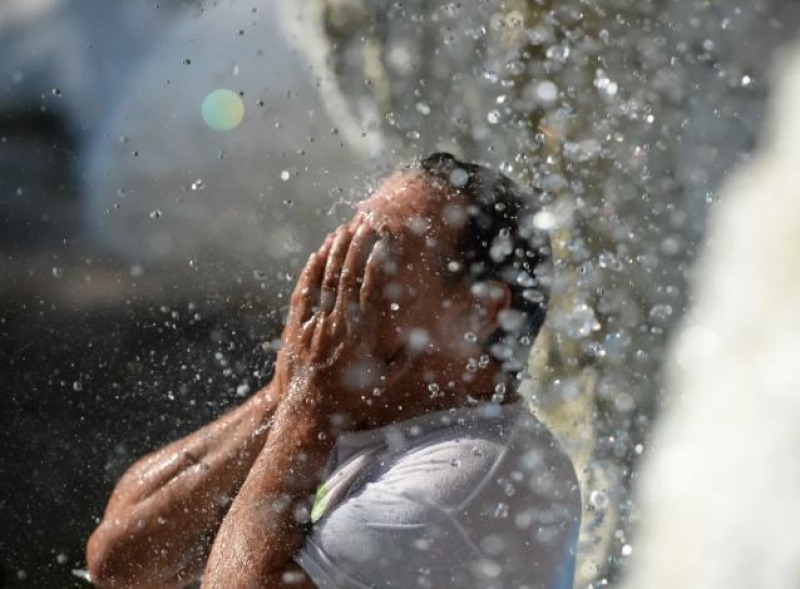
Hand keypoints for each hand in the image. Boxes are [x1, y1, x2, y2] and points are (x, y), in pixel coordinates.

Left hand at [273, 216, 410, 429]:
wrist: (308, 417)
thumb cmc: (351, 403)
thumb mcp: (386, 385)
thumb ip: (406, 360)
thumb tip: (424, 338)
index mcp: (361, 336)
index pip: (371, 291)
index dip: (378, 263)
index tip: (386, 243)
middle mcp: (336, 325)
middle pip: (347, 277)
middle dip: (358, 247)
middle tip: (367, 224)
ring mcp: (313, 324)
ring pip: (324, 280)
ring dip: (335, 252)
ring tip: (345, 229)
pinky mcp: (295, 327)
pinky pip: (303, 292)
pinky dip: (311, 270)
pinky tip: (318, 253)